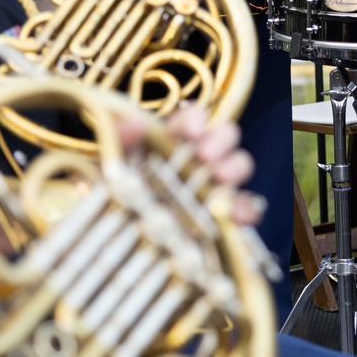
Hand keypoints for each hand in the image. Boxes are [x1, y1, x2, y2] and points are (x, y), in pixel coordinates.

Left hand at [116, 105, 262, 227]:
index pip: (193, 118)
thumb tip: (134, 124)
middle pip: (224, 136)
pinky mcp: (222, 217)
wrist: (113, 238)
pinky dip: (247, 209)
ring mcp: (213, 187)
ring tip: (221, 178)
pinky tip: (240, 215)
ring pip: (238, 165)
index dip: (196, 119)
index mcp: (172, 140)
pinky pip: (244, 208)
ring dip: (234, 167)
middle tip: (204, 155)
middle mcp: (198, 159)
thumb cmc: (112, 196)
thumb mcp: (109, 167)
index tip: (190, 132)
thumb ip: (119, 142)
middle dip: (219, 140)